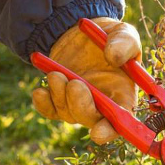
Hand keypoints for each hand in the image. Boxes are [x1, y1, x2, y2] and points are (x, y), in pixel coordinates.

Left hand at [32, 18, 140, 143]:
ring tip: (55, 74)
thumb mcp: (123, 33)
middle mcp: (102, 105)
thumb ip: (124, 44)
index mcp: (123, 95)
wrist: (82, 31)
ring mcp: (78, 104)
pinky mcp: (59, 99)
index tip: (97, 133)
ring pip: (68, 113)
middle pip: (90, 119)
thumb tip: (113, 57)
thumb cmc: (110, 37)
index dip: (110, 131)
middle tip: (74, 83)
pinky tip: (40, 91)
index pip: (120, 121)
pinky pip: (49, 110)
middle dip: (81, 106)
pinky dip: (43, 104)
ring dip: (60, 96)